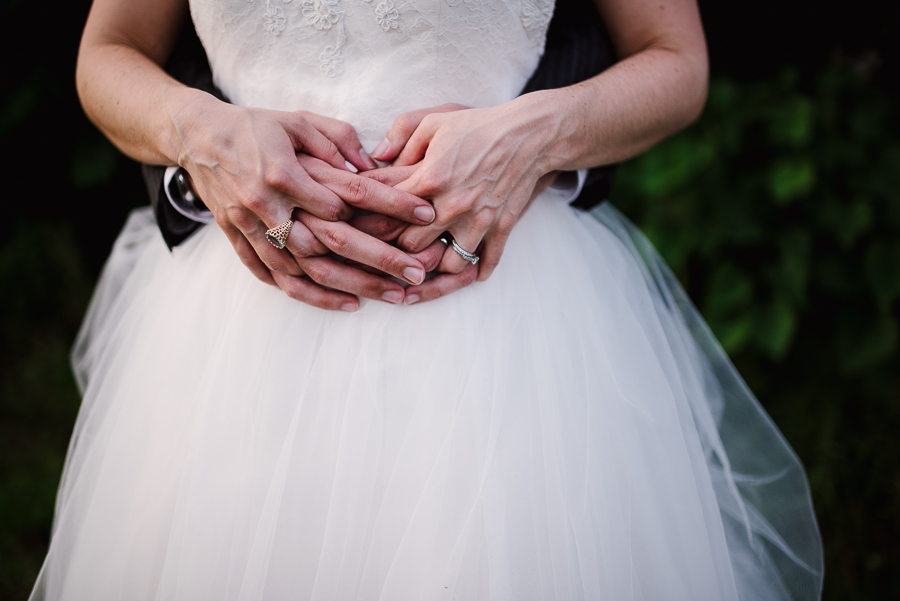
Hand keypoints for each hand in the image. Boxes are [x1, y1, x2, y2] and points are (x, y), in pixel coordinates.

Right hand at [172, 94, 434, 296]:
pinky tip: (346, 303)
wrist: (196, 139)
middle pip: (333, 244)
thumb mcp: (298, 120)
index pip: (349, 195)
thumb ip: (338, 139)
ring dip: (354, 287)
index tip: (426, 215)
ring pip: (309, 271)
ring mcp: (253, 230)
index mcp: (286, 173)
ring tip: (392, 296)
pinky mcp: (242, 243)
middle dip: (380, 260)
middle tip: (417, 273)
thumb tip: (375, 164)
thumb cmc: (255, 126)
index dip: (391, 206)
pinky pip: (279, 279)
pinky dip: (313, 296)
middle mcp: (269, 207)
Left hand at [370, 102, 554, 281]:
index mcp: (430, 178)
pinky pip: (486, 263)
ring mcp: (478, 221)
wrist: (529, 134)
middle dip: (399, 248)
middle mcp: (452, 206)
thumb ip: (401, 135)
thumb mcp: (434, 120)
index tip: (368, 224)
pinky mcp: (501, 228)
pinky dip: (476, 270)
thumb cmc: (478, 125)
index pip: (389, 212)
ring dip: (437, 265)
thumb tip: (376, 155)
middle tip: (394, 247)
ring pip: (448, 265)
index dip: (373, 220)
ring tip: (429, 259)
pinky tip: (467, 268)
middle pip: (411, 247)